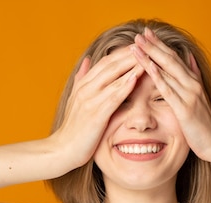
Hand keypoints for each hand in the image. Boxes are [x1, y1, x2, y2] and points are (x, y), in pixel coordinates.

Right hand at [54, 47, 143, 167]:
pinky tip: (136, 77)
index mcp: (84, 84)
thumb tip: (88, 60)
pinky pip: (113, 97)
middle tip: (148, 44)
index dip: (122, 52)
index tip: (139, 44)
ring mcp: (90, 100)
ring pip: (113, 77)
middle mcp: (86, 88)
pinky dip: (125, 86)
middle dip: (130, 53)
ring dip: (131, 65)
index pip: (106, 62)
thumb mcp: (76, 99)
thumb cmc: (73, 128)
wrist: (63, 149)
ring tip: (147, 55)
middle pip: (111, 64)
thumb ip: (82, 79)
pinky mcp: (96, 115)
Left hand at [131, 28, 210, 161]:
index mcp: (192, 81)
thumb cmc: (205, 123)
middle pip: (169, 59)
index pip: (173, 57)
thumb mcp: (199, 96)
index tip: (146, 32)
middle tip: (138, 34)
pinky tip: (148, 67)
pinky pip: (169, 91)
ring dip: (150, 57)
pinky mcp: (185, 109)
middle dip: (153, 45)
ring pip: (167, 71)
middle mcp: (191, 84)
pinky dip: (159, 77)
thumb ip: (194, 75)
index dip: (159, 44)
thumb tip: (189, 55)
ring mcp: (189, 95)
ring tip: (136, 45)